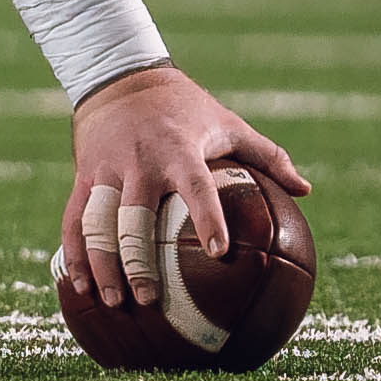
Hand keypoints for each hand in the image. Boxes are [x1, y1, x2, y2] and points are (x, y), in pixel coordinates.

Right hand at [51, 65, 303, 308]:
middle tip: (150, 298)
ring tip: (114, 302)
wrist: (121, 78)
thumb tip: (306, 191)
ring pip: (98, 221)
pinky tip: (79, 287)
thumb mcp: (227, 123)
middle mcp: (140, 161)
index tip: (220, 253)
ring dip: (102, 264)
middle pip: (134, 216)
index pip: (196, 186)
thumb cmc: (185, 108)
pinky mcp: (84, 176)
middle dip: (138, 259)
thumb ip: (266, 156)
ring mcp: (107, 169)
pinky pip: (74, 219)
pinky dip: (74, 253)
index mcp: (179, 149)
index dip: (208, 217)